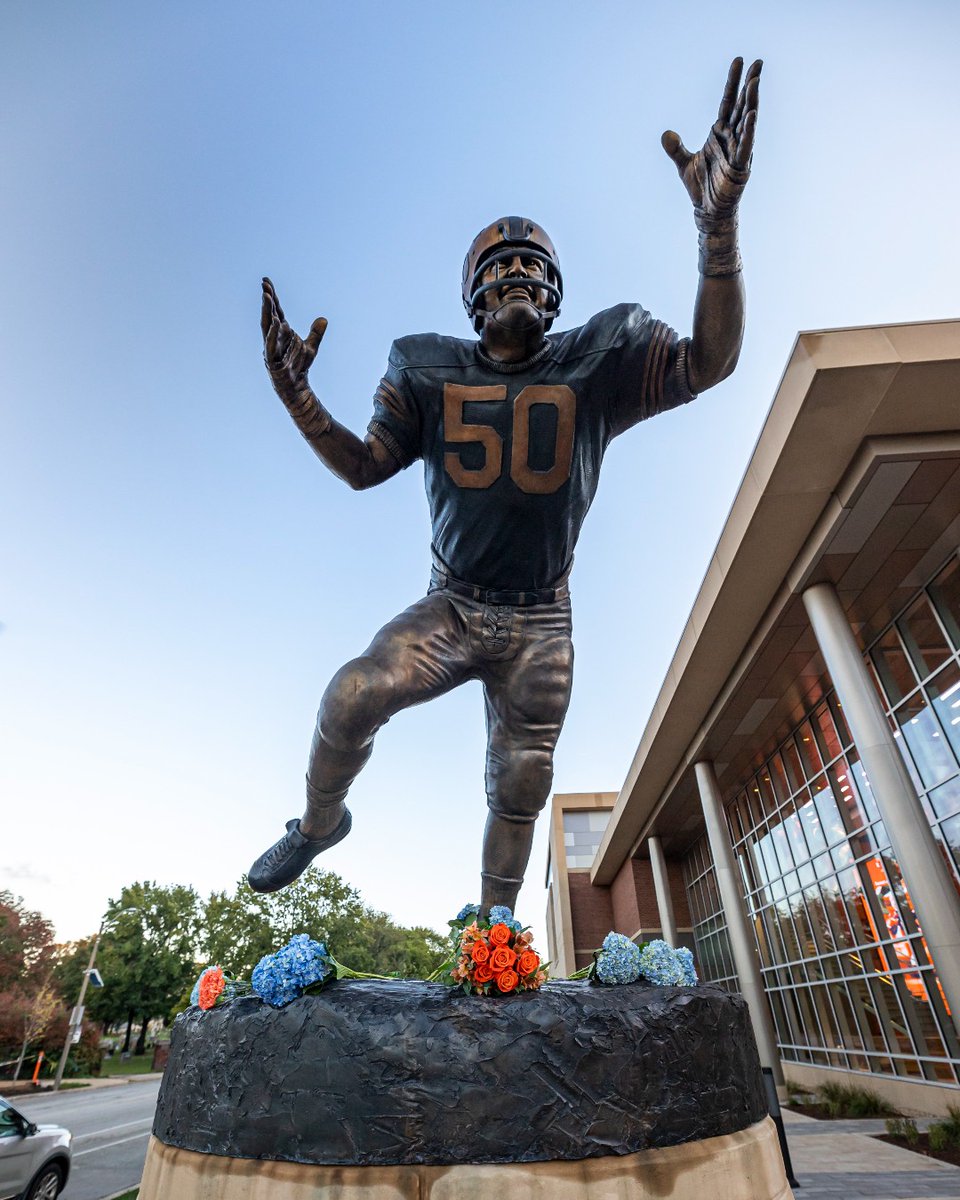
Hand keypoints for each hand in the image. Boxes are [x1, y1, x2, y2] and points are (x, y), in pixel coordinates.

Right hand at [260, 277, 327, 395]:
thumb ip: (316, 333)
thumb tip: (323, 319)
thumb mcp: (312, 347)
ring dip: (266, 312)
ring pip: (267, 327)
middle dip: (267, 300)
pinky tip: (275, 323)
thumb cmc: (300, 367)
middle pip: (269, 315)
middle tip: (264, 285)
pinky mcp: (272, 360)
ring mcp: (271, 348)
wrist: (298, 387)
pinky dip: (273, 334)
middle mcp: (274, 337)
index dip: (272, 297)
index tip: (266, 281)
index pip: (276, 311)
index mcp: (282, 332)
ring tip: (266, 296)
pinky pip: (271, 345)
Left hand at [661, 57, 760, 217]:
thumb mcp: (683, 164)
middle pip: (741, 105)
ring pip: (746, 120)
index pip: (727, 101)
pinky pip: (745, 145)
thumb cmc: (700, 186)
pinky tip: (752, 115)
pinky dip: (748, 131)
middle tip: (758, 62)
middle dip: (749, 83)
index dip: (733, 82)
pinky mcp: (740, 166)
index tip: (739, 60)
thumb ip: (674, 148)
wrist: (707, 211)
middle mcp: (731, 137)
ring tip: (756, 81)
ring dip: (751, 101)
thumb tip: (665, 133)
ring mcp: (738, 150)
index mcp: (719, 133)